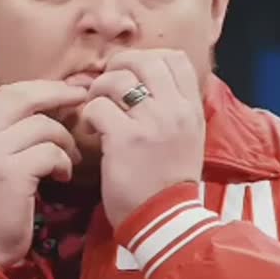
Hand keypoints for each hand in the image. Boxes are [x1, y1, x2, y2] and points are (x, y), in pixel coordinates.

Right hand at [0, 80, 87, 267]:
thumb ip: (7, 135)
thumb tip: (47, 107)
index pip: (7, 92)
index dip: (40, 87)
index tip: (66, 91)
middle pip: (23, 97)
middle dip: (57, 95)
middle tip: (82, 100)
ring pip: (43, 127)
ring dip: (65, 140)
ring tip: (70, 159)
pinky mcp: (11, 174)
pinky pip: (50, 153)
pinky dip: (64, 163)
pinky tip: (62, 176)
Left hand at [81, 49, 204, 226]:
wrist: (164, 220)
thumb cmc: (169, 183)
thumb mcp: (187, 139)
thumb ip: (174, 110)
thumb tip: (149, 85)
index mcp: (191, 109)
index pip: (175, 59)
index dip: (148, 58)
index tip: (133, 75)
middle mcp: (175, 110)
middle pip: (144, 61)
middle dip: (118, 67)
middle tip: (107, 87)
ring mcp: (151, 122)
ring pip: (117, 79)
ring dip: (99, 91)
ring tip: (97, 111)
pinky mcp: (125, 138)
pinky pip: (98, 107)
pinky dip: (88, 116)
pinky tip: (92, 131)